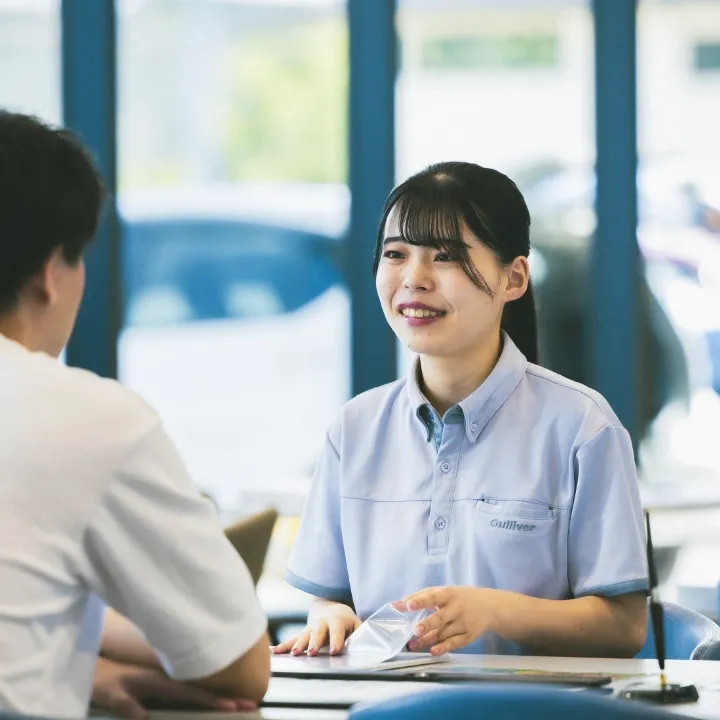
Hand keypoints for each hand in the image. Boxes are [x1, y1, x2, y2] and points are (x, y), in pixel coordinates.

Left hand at [92, 657, 256, 718]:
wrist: (97, 670)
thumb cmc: (104, 684)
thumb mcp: (110, 696)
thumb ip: (126, 705)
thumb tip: (143, 716)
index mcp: (159, 683)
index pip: (192, 693)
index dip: (212, 700)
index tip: (231, 705)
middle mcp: (168, 681)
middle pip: (203, 690)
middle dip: (227, 697)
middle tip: (250, 703)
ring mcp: (168, 683)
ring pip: (200, 690)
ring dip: (221, 696)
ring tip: (242, 703)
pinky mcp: (165, 687)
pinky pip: (192, 692)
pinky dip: (208, 696)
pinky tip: (217, 702)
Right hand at [271, 601, 360, 656]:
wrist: (329, 607)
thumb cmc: (345, 621)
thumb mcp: (356, 624)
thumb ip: (360, 633)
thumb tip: (366, 644)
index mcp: (337, 621)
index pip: (337, 631)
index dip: (337, 641)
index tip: (335, 652)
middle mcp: (321, 623)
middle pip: (318, 632)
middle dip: (314, 643)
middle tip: (312, 653)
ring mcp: (310, 628)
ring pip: (303, 636)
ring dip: (298, 645)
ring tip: (294, 655)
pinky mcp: (302, 633)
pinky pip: (291, 640)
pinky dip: (282, 646)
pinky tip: (273, 652)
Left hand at [393, 586, 498, 655]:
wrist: (489, 607)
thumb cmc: (459, 598)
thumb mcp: (443, 592)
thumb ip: (420, 597)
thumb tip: (396, 605)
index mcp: (448, 594)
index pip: (433, 596)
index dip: (421, 601)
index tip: (408, 605)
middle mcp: (457, 608)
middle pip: (441, 617)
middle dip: (428, 623)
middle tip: (416, 629)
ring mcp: (464, 623)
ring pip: (444, 633)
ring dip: (428, 640)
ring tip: (412, 645)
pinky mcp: (469, 636)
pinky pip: (454, 643)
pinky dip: (443, 648)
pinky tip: (432, 651)